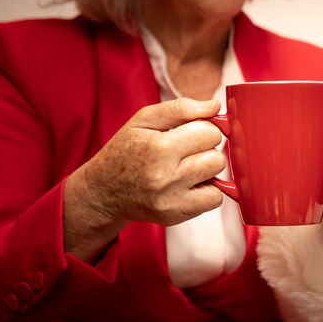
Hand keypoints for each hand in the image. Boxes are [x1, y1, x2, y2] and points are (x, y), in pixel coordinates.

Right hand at [63, 98, 225, 259]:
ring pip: (219, 179)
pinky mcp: (175, 216)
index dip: (203, 129)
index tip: (188, 133)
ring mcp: (171, 200)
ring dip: (207, 171)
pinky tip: (187, 185)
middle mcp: (166, 177)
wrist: (103, 191)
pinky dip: (206, 191)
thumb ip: (181, 108)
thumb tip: (215, 106)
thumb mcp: (144, 119)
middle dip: (206, 151)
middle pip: (217, 158)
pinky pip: (214, 200)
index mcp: (159, 148)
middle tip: (185, 152)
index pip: (210, 133)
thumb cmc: (126, 150)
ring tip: (185, 168)